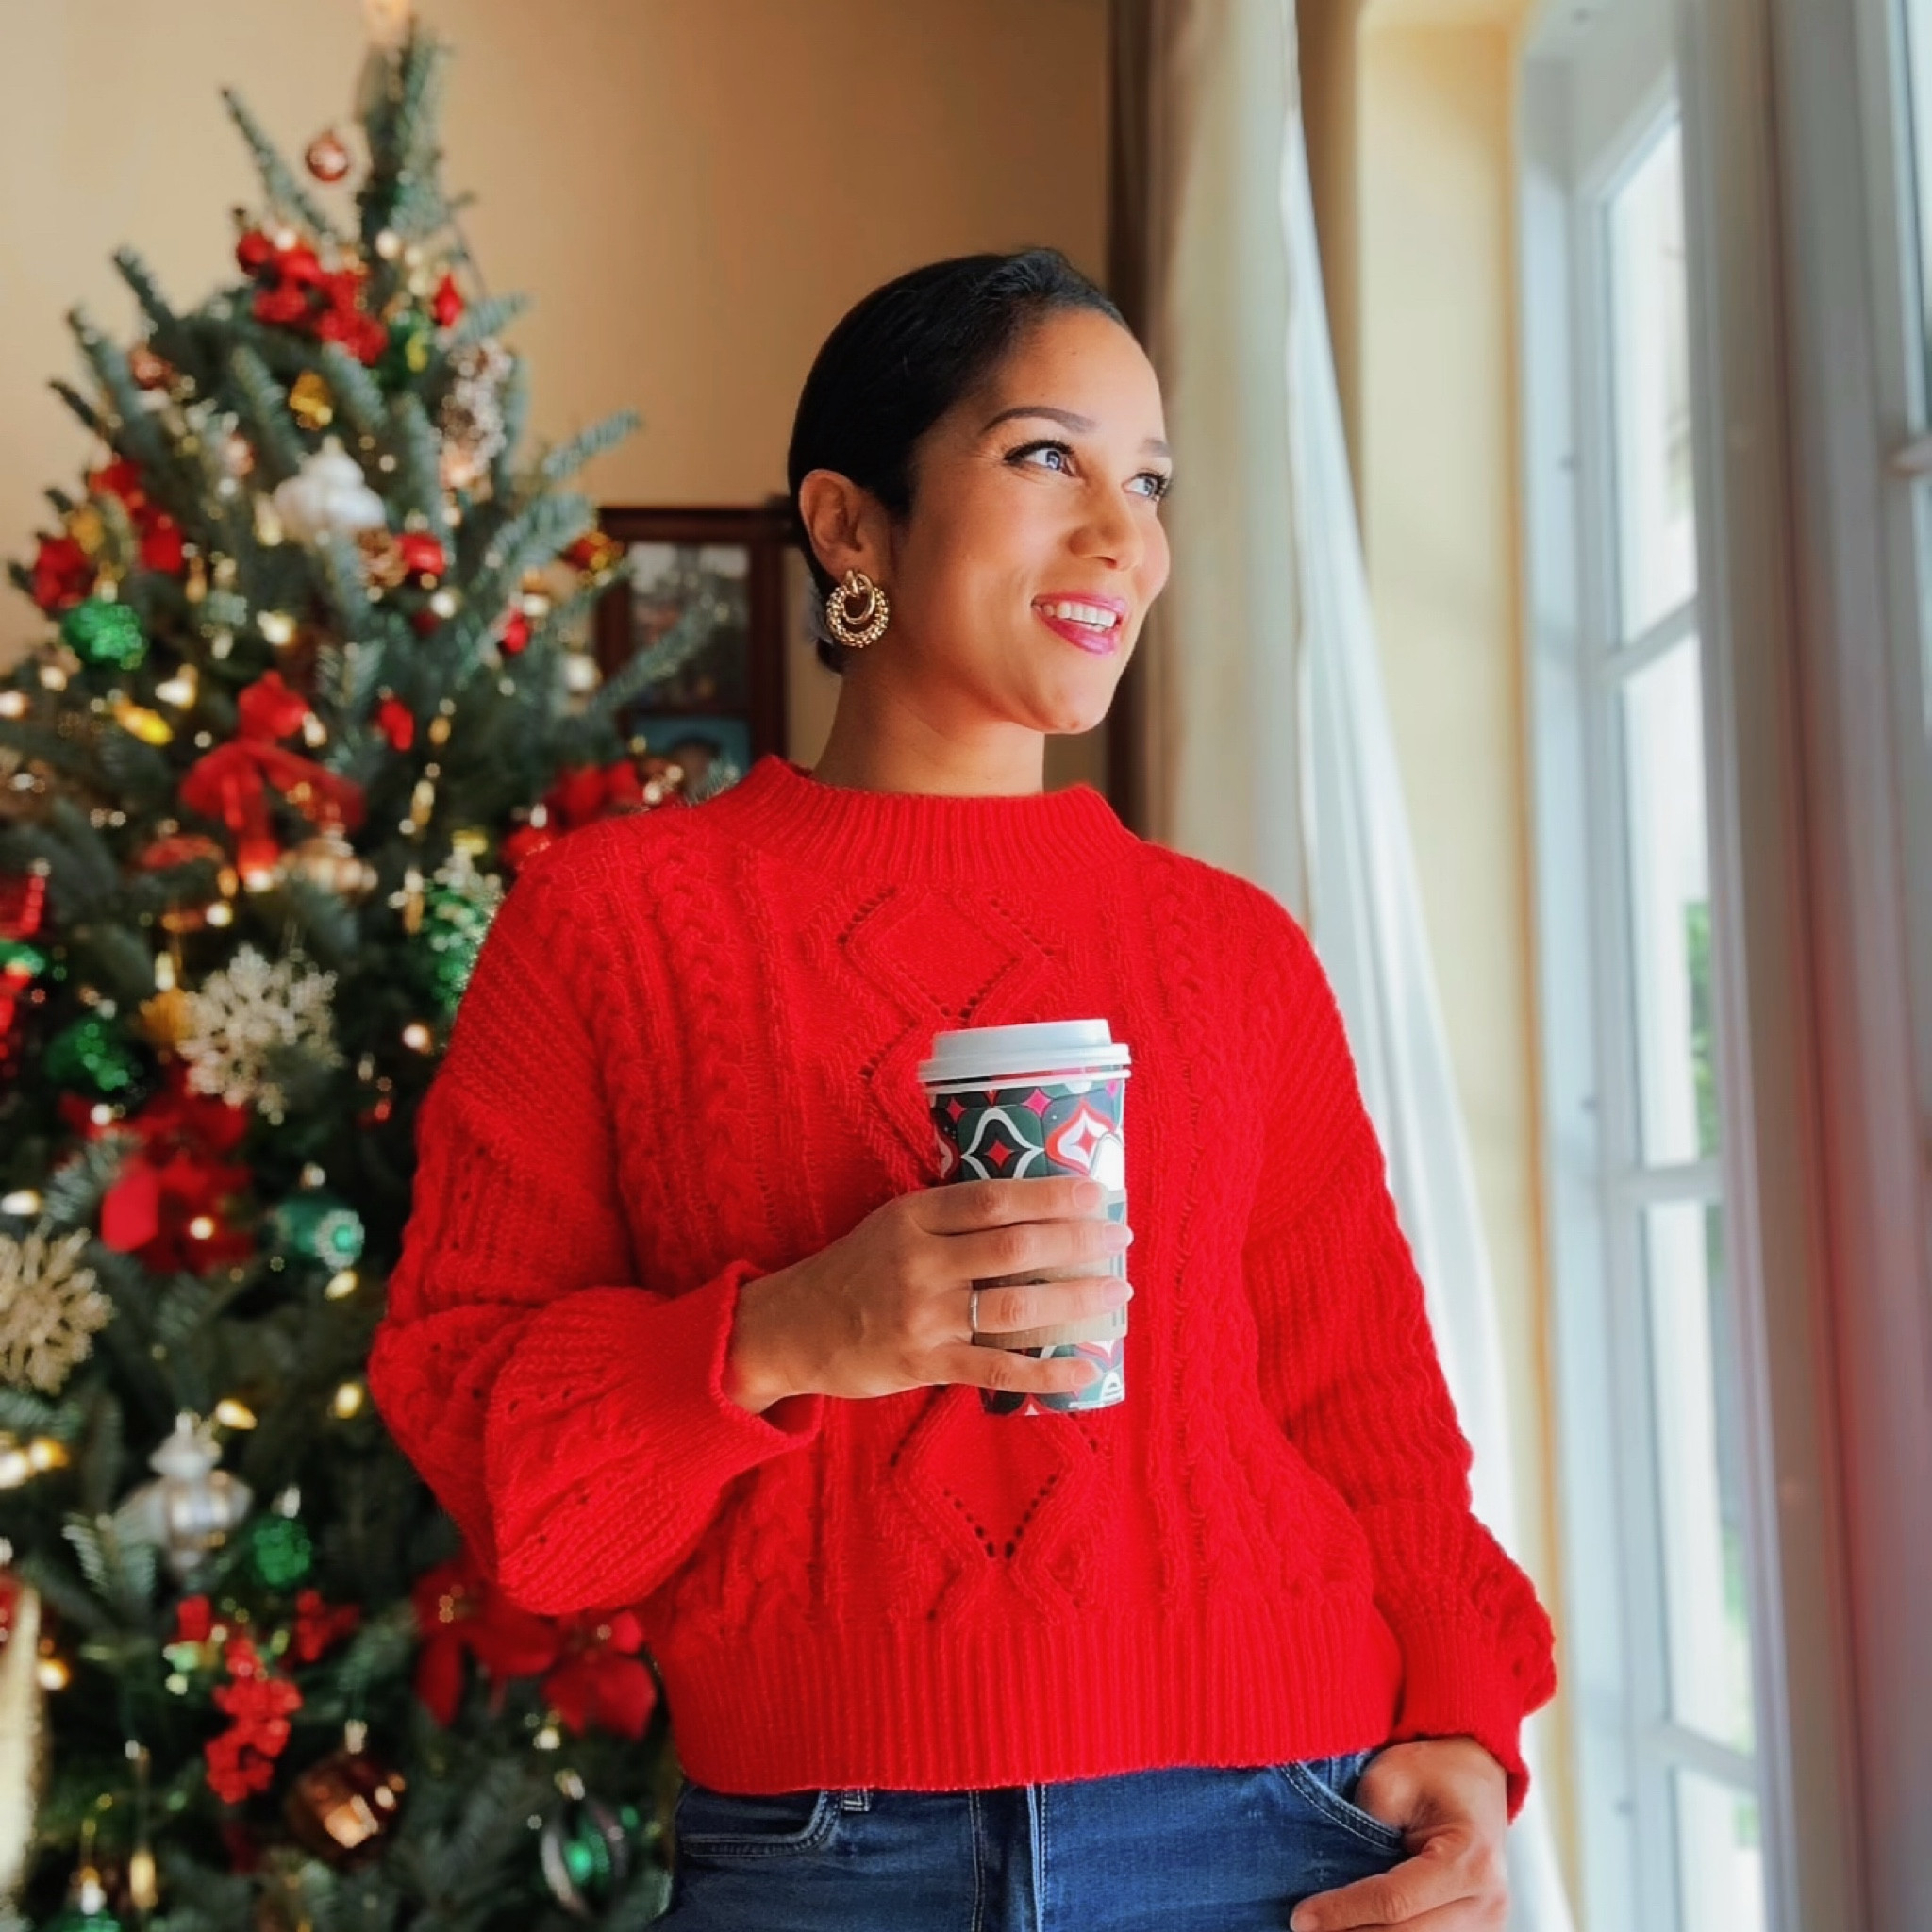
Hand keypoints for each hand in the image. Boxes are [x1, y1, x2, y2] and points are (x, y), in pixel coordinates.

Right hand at [724, 1174, 1132, 1409]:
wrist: (793, 1329)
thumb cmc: (856, 1270)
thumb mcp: (893, 1225)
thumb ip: (951, 1217)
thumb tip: (1034, 1207)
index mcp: (913, 1218)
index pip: (993, 1199)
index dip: (1050, 1195)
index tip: (1097, 1194)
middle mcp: (920, 1263)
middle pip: (1014, 1247)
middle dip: (1077, 1241)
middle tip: (1121, 1239)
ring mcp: (922, 1317)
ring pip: (1014, 1305)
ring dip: (1075, 1299)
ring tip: (1117, 1294)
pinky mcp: (923, 1364)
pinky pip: (997, 1367)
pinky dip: (1047, 1370)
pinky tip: (1085, 1367)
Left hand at [1288, 1737, 1509, 1930]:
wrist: (1475, 1775)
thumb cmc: (1433, 1771)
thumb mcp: (1391, 1777)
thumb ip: (1364, 1824)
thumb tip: (1327, 1878)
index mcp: (1469, 1858)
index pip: (1395, 1900)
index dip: (1344, 1911)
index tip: (1302, 1918)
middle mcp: (1487, 1901)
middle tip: (1306, 1931)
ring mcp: (1488, 1924)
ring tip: (1328, 1931)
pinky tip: (1358, 1929)